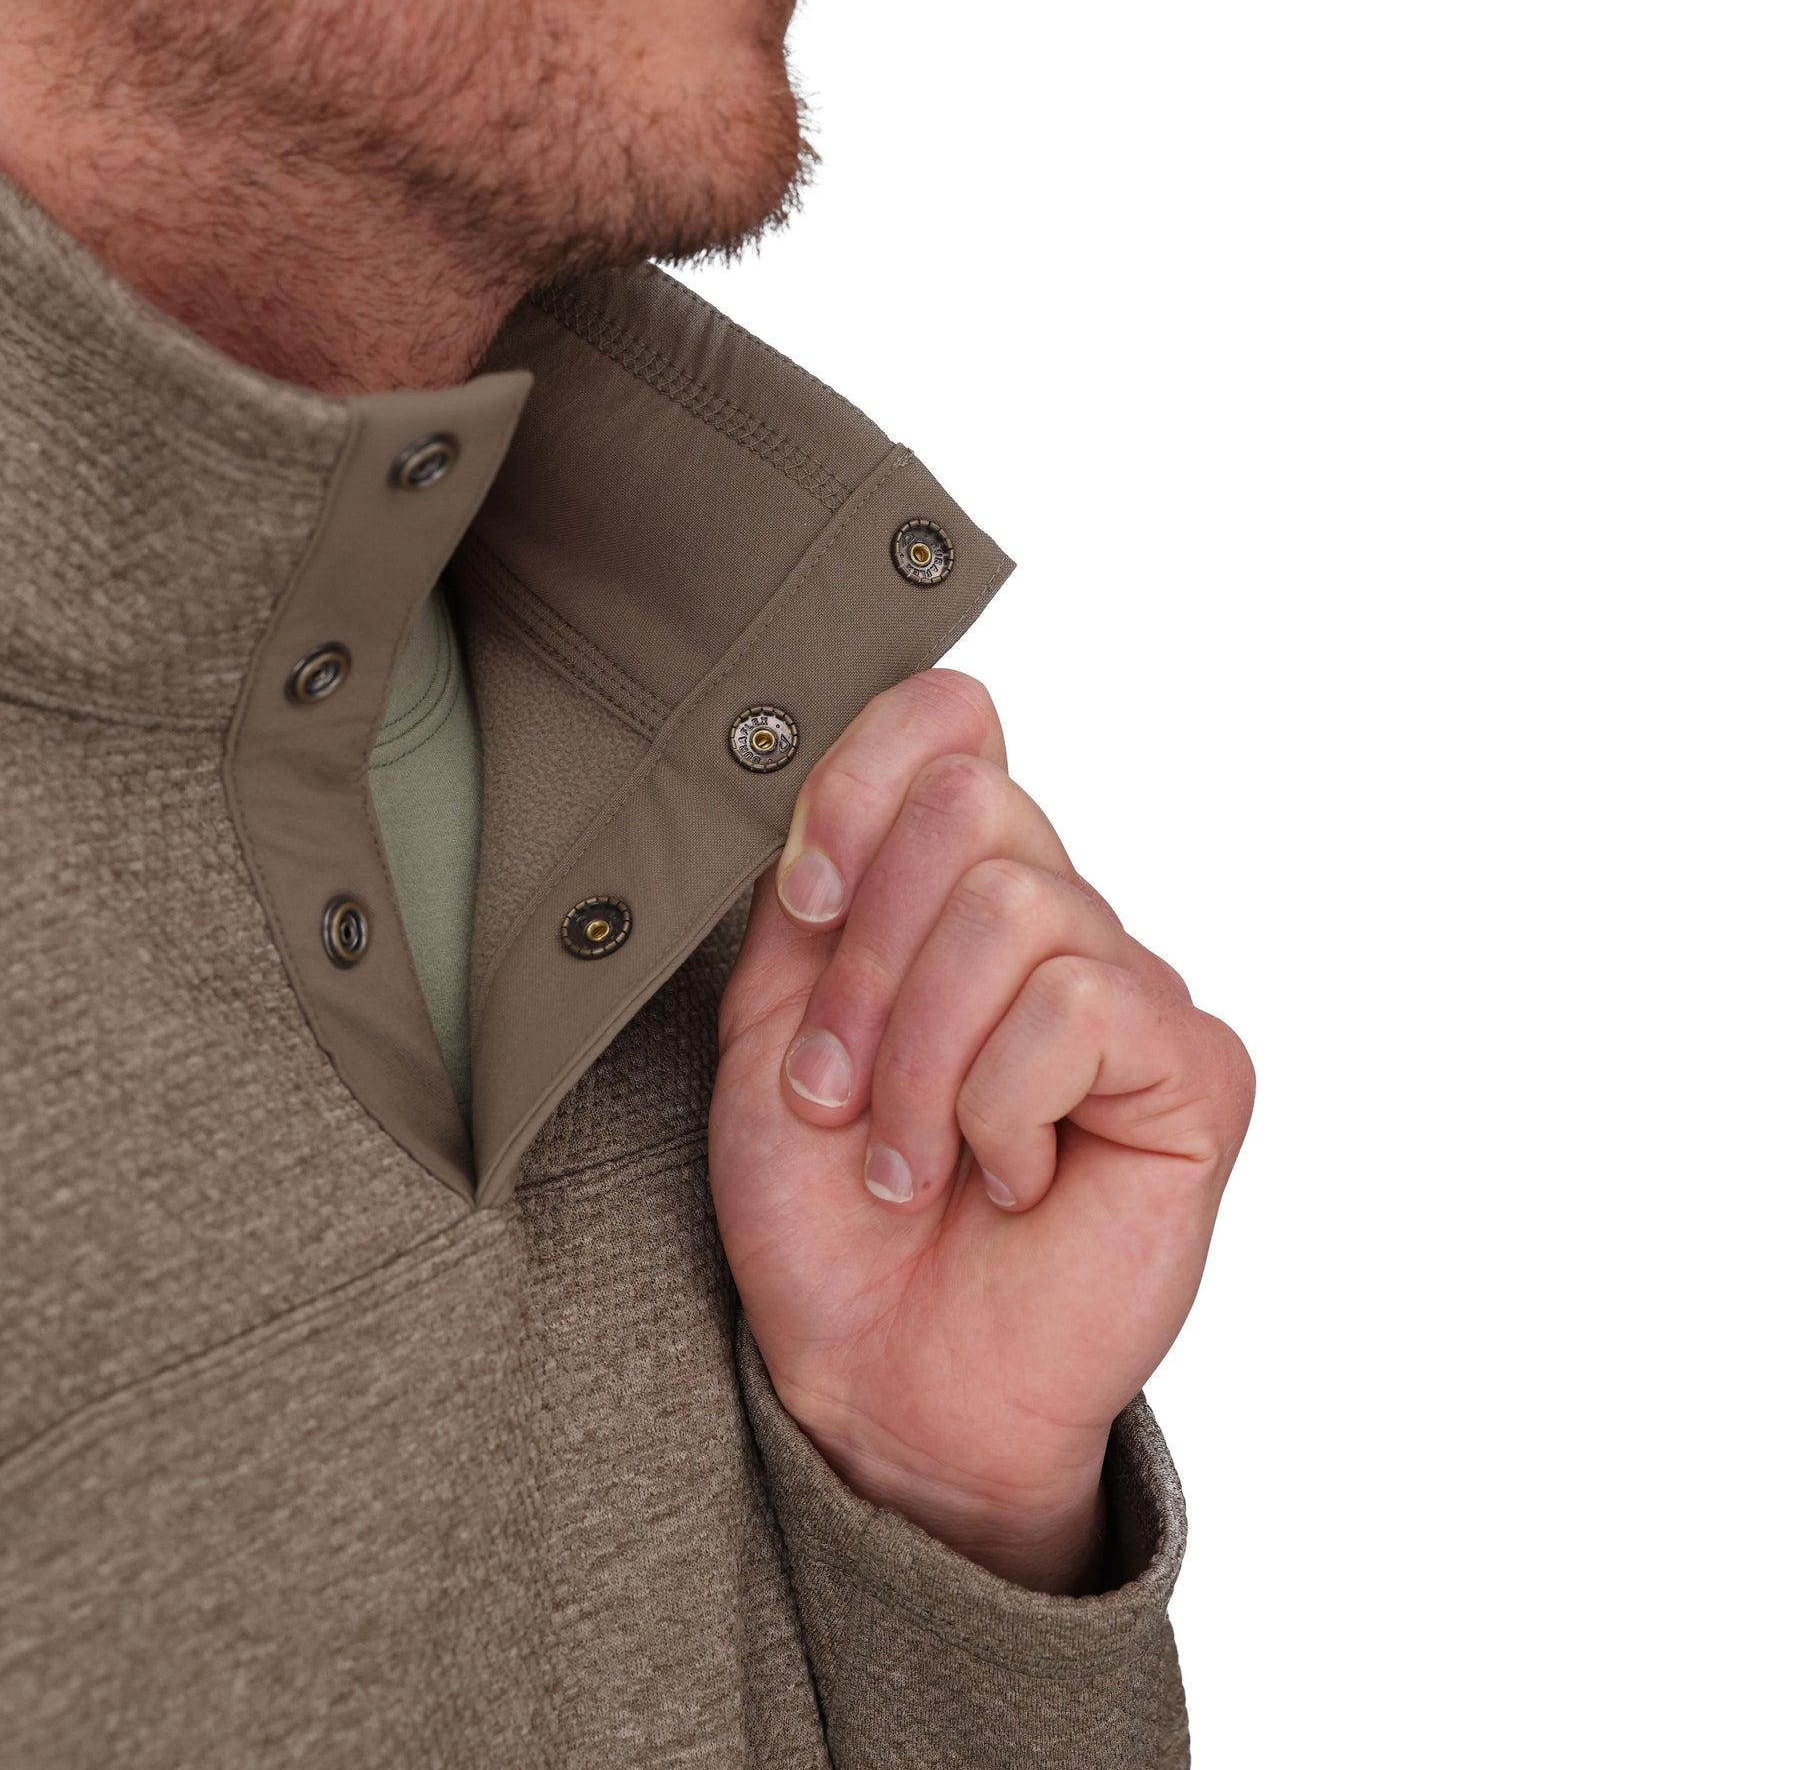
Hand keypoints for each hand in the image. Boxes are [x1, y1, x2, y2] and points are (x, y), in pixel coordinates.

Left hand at [710, 671, 1253, 1593]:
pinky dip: (1001, 1109)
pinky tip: (1012, 1178)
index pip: (948, 720)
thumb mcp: (773, 1025)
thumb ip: (811, 889)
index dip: (859, 781)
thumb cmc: (830, 1211)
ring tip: (912, 1159)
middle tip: (837, 1091)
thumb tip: (845, 765)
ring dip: (920, 1061)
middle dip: (867, 963)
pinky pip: (1079, 1010)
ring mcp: (1131, 984)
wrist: (888, 1373)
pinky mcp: (1195, 1065)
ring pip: (1015, 912)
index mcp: (950, 890)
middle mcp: (1053, 916)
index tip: (802, 903)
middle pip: (970, 803)